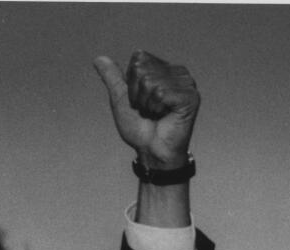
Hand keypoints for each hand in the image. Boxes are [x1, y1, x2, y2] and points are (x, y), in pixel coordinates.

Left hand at [94, 51, 198, 169]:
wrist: (150, 150)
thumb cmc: (139, 127)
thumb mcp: (121, 99)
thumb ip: (112, 77)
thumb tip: (98, 58)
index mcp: (163, 68)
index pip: (138, 59)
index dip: (131, 83)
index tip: (138, 100)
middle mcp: (177, 72)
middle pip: (143, 71)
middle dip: (137, 95)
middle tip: (147, 110)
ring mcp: (186, 83)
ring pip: (151, 82)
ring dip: (146, 104)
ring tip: (156, 114)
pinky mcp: (190, 96)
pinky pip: (161, 93)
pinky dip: (156, 108)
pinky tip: (164, 116)